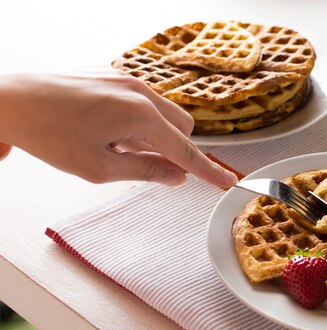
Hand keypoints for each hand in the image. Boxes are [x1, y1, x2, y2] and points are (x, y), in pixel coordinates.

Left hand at [0, 70, 237, 186]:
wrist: (12, 100)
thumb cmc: (49, 135)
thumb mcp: (99, 167)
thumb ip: (146, 171)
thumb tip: (176, 176)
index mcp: (139, 115)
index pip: (185, 150)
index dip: (207, 170)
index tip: (227, 181)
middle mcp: (139, 91)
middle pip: (183, 127)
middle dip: (175, 149)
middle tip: (145, 164)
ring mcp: (126, 78)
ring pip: (165, 113)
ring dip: (155, 134)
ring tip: (116, 144)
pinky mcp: (113, 73)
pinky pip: (144, 99)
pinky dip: (140, 119)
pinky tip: (107, 128)